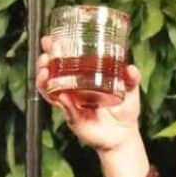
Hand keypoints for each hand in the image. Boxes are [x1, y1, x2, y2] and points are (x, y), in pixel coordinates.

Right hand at [37, 36, 142, 154]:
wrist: (123, 136)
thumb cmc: (124, 111)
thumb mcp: (130, 91)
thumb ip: (132, 79)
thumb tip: (131, 69)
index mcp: (83, 79)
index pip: (65, 61)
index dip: (55, 50)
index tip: (50, 40)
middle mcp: (73, 90)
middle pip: (51, 73)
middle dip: (44, 62)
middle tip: (46, 55)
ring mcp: (71, 104)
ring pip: (50, 91)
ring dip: (43, 80)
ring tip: (44, 71)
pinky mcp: (74, 119)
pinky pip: (65, 110)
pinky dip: (62, 102)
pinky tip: (62, 96)